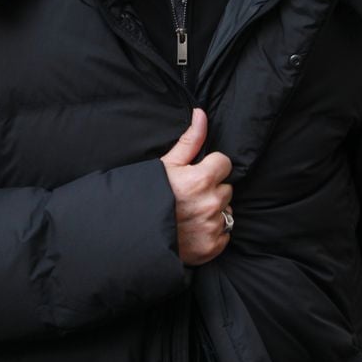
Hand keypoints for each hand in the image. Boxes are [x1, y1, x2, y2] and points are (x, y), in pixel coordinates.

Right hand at [161, 108, 232, 265]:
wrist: (135, 234)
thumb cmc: (149, 194)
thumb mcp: (166, 164)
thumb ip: (190, 140)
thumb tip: (201, 114)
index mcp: (200, 179)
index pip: (225, 164)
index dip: (212, 167)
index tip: (198, 174)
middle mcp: (209, 203)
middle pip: (226, 188)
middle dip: (212, 189)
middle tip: (190, 196)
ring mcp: (212, 227)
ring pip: (226, 210)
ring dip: (214, 211)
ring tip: (190, 213)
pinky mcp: (212, 247)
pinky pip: (224, 233)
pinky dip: (213, 232)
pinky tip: (194, 229)